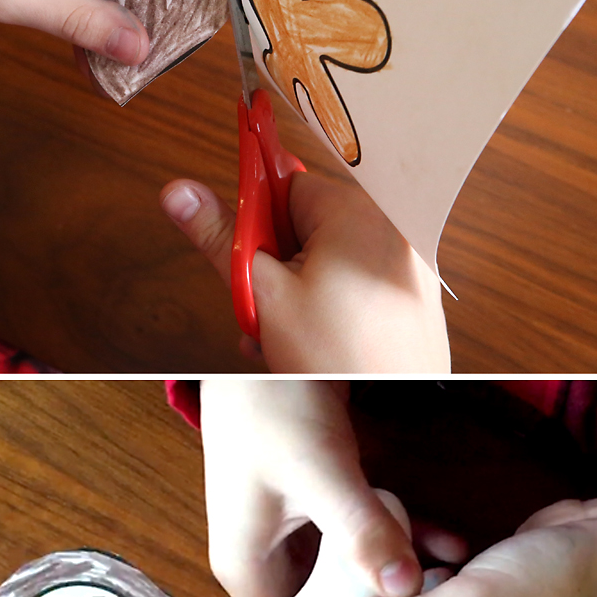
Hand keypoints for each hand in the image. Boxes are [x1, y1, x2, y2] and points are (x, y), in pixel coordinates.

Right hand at [160, 167, 450, 375]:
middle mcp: (391, 227)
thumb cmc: (339, 361)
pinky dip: (337, 309)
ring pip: (335, 263)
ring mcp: (409, 265)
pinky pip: (362, 287)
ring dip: (302, 296)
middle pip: (310, 228)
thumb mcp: (264, 295)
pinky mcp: (416, 298)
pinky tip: (320, 345)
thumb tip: (181, 193)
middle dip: (278, 269)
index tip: (248, 255)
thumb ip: (221, 238)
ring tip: (289, 339)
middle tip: (265, 312)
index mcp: (354, 211)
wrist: (395, 409)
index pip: (286, 186)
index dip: (258, 224)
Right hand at [198, 379, 466, 596]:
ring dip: (395, 571)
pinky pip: (356, 536)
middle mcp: (264, 556)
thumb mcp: (319, 473)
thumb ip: (361, 531)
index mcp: (246, 566)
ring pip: (347, 572)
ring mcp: (289, 529)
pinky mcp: (314, 504)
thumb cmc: (266, 405)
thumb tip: (403, 585)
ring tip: (449, 578)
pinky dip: (393, 536)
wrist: (259, 348)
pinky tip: (438, 540)